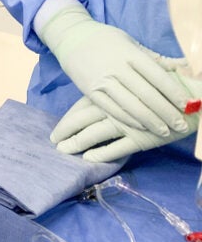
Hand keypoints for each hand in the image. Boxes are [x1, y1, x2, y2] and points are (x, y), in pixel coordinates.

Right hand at [37, 3, 189, 134]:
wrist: (70, 36)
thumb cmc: (105, 39)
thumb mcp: (131, 42)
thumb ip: (156, 58)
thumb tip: (185, 67)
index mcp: (129, 53)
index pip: (157, 76)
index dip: (175, 93)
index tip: (189, 105)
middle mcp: (116, 68)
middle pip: (147, 94)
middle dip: (166, 112)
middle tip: (181, 125)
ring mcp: (101, 80)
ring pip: (130, 105)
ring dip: (150, 121)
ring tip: (165, 131)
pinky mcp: (89, 91)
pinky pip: (111, 109)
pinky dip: (128, 119)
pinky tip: (141, 126)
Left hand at [51, 93, 199, 162]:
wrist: (194, 99)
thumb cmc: (164, 86)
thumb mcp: (135, 83)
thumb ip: (119, 86)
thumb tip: (102, 86)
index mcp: (112, 91)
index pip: (81, 106)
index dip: (67, 118)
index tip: (56, 129)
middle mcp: (114, 107)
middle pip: (81, 120)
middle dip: (65, 131)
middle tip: (54, 141)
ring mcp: (127, 123)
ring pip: (93, 134)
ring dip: (76, 143)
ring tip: (64, 151)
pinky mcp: (141, 138)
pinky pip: (116, 148)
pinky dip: (101, 153)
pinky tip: (89, 158)